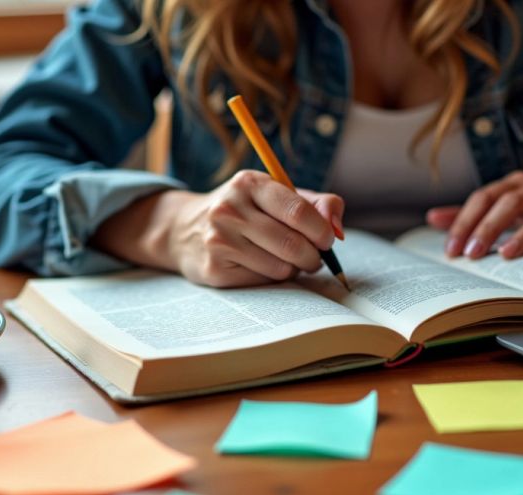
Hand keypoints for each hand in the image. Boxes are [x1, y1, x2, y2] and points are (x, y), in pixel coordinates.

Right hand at [92, 170, 343, 287]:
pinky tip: (260, 267)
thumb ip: (316, 204)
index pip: (298, 210)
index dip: (322, 231)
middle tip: (313, 258)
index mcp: (249, 183)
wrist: (184, 229)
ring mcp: (219, 240)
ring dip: (292, 269)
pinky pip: (262, 283)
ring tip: (283, 260)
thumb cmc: (245, 211)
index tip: (327, 241)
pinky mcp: (214, 269)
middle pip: (292, 244)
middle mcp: (230, 209)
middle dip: (312, 257)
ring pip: (280, 268)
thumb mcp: (275, 195)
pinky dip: (271, 279)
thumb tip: (338, 229)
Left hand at [426, 170, 522, 258]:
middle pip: (512, 202)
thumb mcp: (506, 202)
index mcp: (516, 184)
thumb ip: (471, 211)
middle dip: (489, 228)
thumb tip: (432, 218)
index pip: (485, 198)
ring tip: (507, 254)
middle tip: (472, 254)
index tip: (451, 250)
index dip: (466, 222)